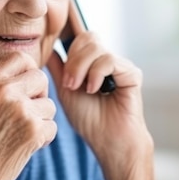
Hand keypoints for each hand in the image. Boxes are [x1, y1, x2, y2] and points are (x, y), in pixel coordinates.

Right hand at [0, 52, 56, 179]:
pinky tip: (25, 146)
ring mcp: (19, 109)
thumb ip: (1, 82)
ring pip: (49, 104)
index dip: (29, 70)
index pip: (20, 58)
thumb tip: (34, 69)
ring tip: (21, 133)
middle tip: (29, 111)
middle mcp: (2, 91)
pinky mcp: (33, 130)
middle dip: (40, 94)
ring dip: (41, 120)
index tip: (27, 86)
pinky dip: (43, 138)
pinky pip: (52, 126)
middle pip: (40, 77)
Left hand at [47, 34, 153, 179]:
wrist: (107, 141)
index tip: (63, 43)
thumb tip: (47, 47)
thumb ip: (58, 68)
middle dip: (72, 59)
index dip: (69, 39)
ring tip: (78, 88)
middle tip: (68, 82)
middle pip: (86, 39)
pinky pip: (109, 60)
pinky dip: (96, 73)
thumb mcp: (65, 90)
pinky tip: (94, 89)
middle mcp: (107, 61)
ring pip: (95, 47)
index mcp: (92, 63)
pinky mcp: (131, 73)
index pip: (79, 39)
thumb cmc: (89, 119)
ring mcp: (119, 65)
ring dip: (81, 68)